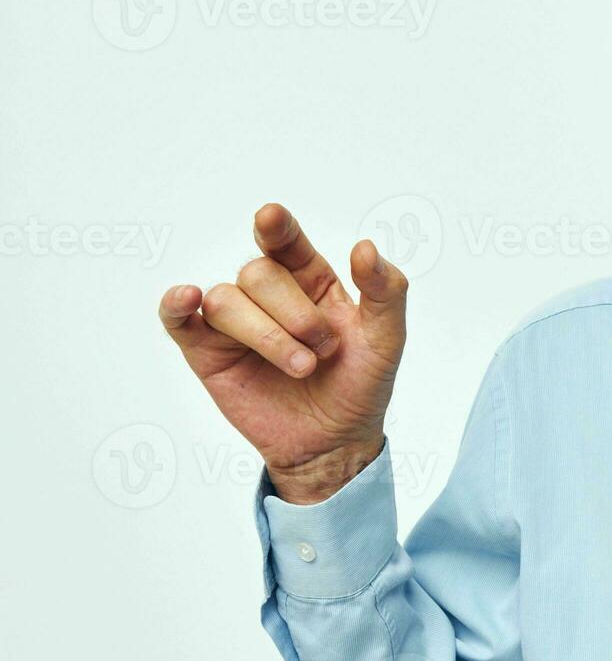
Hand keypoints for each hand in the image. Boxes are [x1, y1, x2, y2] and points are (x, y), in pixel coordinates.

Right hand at [159, 203, 408, 502]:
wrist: (335, 442)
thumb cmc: (360, 385)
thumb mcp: (387, 338)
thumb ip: (386, 290)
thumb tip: (364, 247)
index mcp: (311, 279)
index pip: (286, 242)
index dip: (276, 227)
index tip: (271, 217)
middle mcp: (269, 295)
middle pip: (258, 274)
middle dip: (294, 313)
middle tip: (323, 350)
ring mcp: (235, 322)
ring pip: (225, 299)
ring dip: (265, 334)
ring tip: (301, 367)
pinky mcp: (207, 352)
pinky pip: (178, 319)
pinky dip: (176, 305)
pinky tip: (186, 297)